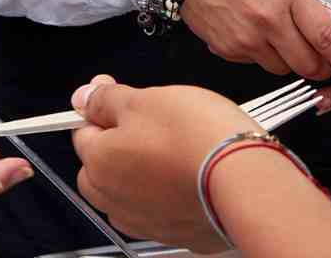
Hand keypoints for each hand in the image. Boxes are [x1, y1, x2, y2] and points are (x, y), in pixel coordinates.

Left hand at [70, 76, 250, 250]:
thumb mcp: (144, 99)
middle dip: (117, 145)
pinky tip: (190, 175)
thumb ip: (106, 99)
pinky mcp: (178, 234)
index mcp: (98, 163)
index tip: (121, 97)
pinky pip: (162, 210)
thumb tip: (83, 96)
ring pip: (130, 192)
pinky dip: (169, 194)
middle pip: (101, 167)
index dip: (102, 110)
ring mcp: (147, 222)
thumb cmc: (197, 138)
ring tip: (175, 150)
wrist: (247, 181)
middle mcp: (115, 200)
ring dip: (142, 172)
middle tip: (151, 123)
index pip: (83, 131)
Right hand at [181, 0, 330, 91]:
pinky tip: (254, 32)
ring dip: (290, 60)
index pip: (328, 37)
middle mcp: (268, 20)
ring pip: (284, 69)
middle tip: (322, 56)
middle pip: (309, 64)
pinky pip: (258, 64)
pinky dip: (263, 55)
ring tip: (280, 35)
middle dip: (321, 66)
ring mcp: (246, 38)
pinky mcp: (228, 50)